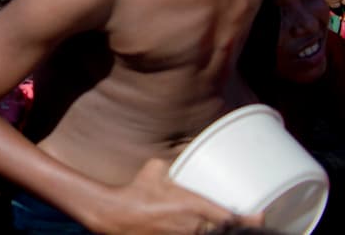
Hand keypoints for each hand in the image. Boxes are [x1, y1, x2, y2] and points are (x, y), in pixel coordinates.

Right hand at [92, 158, 256, 233]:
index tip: (260, 216)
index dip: (251, 219)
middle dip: (236, 228)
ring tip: (226, 225)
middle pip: (225, 231)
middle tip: (245, 221)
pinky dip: (202, 233)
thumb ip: (170, 163)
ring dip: (218, 230)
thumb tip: (176, 153)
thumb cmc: (137, 192)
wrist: (119, 215)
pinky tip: (203, 228)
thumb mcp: (154, 169)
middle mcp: (195, 225)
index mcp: (194, 206)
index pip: (232, 217)